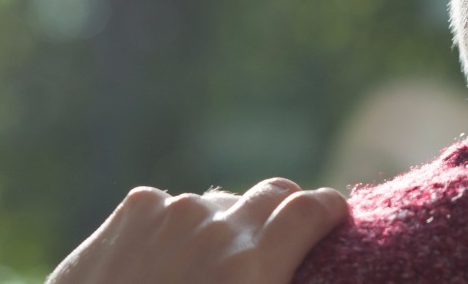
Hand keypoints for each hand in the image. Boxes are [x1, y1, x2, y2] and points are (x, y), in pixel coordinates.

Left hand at [48, 178, 347, 283]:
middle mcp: (214, 225)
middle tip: (284, 236)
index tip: (332, 219)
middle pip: (271, 192)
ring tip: (209, 263)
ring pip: (219, 202)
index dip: (328, 211)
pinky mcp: (135, 206)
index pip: (310, 208)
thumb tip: (284, 273)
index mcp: (251, 264)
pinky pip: (175, 205)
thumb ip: (274, 279)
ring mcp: (171, 209)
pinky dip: (180, 225)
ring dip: (225, 223)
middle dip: (286, 211)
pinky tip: (166, 258)